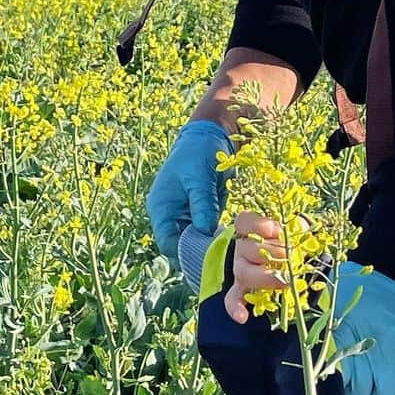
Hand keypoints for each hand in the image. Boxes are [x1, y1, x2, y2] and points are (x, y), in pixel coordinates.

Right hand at [147, 120, 232, 260]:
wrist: (211, 136)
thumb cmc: (198, 153)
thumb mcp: (200, 177)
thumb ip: (202, 204)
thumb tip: (205, 232)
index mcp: (162, 208)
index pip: (167, 242)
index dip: (184, 252)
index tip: (208, 256)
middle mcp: (171, 216)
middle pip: (181, 247)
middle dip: (200, 254)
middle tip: (223, 258)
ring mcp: (187, 216)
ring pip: (195, 243)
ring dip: (211, 248)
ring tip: (230, 252)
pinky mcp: (202, 214)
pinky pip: (207, 234)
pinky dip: (218, 239)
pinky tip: (233, 242)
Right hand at [224, 211, 289, 322]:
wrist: (283, 251)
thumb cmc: (289, 235)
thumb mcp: (292, 225)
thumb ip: (293, 226)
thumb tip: (299, 232)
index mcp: (250, 227)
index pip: (244, 221)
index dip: (259, 225)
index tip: (274, 229)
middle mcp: (242, 247)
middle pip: (249, 249)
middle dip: (273, 253)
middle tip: (290, 256)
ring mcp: (240, 268)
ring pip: (244, 272)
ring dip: (266, 277)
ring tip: (284, 280)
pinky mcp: (241, 287)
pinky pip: (232, 298)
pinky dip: (236, 308)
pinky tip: (242, 317)